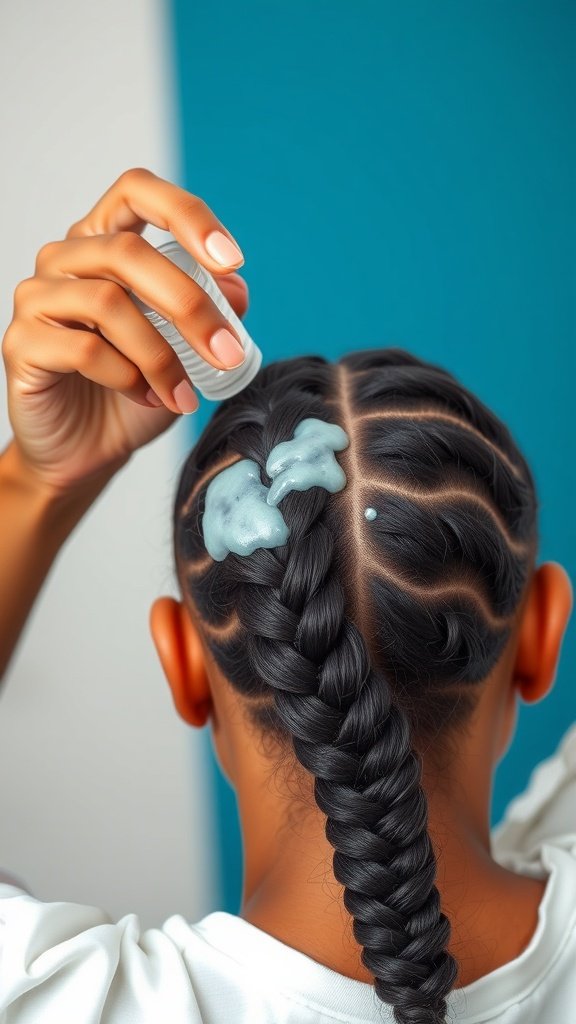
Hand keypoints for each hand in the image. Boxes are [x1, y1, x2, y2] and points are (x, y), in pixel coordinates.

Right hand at [1, 167, 249, 496]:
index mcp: (104, 242)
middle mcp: (65, 259)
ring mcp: (38, 299)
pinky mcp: (22, 344)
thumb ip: (211, 313)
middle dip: (189, 305)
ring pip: (108, 302)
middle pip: (128, 252)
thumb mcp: (187, 351)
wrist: (87, 449)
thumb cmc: (134, 391)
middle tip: (227, 352)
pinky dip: (127, 377)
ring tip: (183, 394)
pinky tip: (147, 398)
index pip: (138, 191)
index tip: (231, 259)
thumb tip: (236, 288)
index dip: (187, 214)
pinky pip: (83, 349)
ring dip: (160, 354)